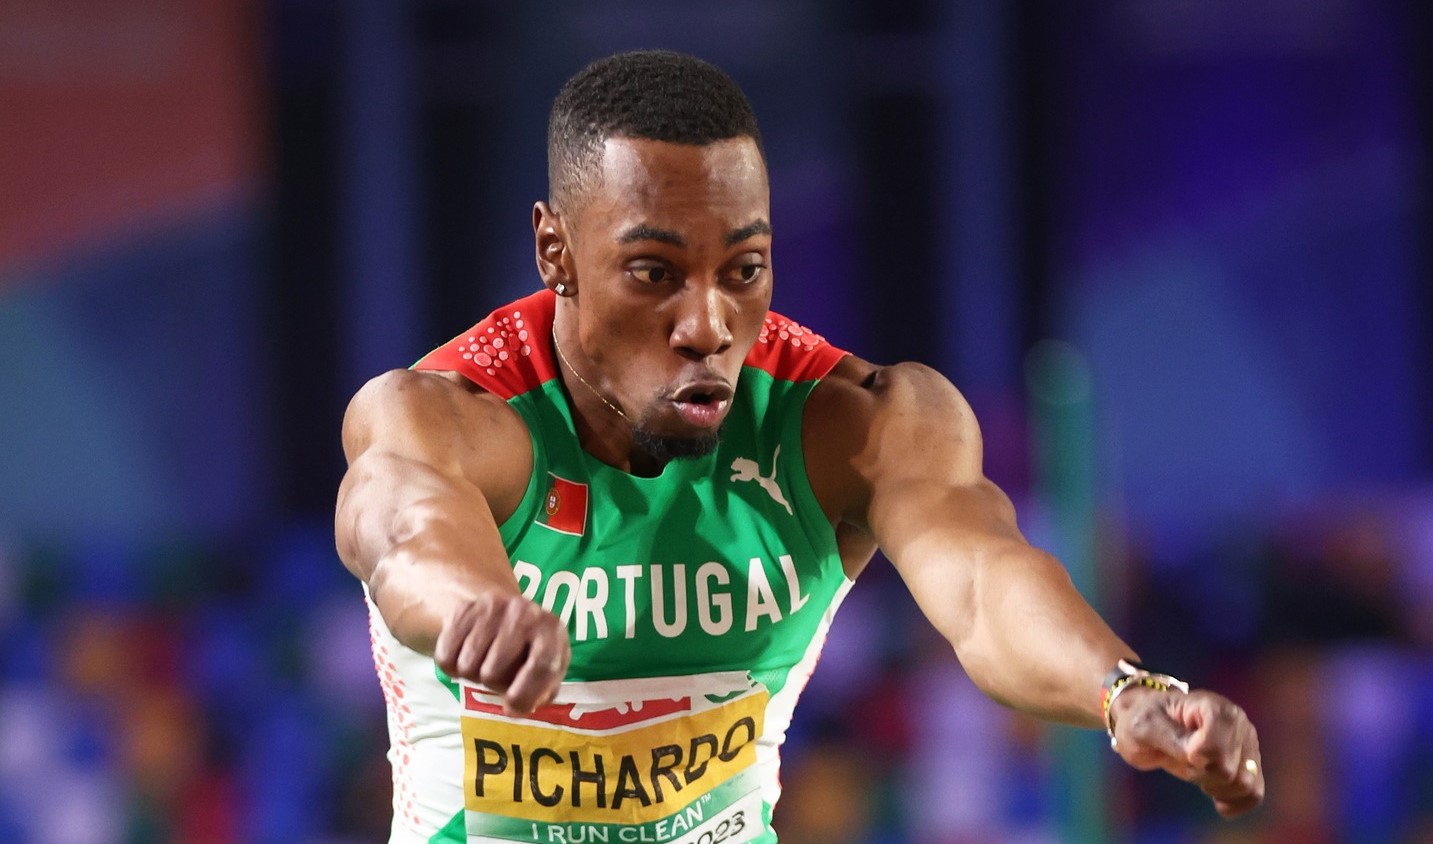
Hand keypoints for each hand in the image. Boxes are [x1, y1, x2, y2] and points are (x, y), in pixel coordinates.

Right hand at [433, 593, 570, 714]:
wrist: (506, 612)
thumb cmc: (532, 651)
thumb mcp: (550, 668)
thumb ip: (542, 692)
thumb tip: (515, 706)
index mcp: (551, 630)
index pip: (541, 667)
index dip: (525, 695)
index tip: (511, 707)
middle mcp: (524, 613)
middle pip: (494, 672)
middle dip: (494, 684)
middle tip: (500, 674)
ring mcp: (492, 608)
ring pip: (468, 666)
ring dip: (473, 674)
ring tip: (486, 661)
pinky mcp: (464, 609)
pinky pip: (446, 657)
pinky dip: (453, 666)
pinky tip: (467, 653)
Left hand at [1111, 686, 1264, 817]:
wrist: (1152, 724)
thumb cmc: (1144, 721)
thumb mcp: (1145, 726)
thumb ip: (1172, 737)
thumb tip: (1201, 756)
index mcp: (1213, 707)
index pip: (1218, 746)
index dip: (1199, 758)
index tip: (1185, 753)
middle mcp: (1239, 723)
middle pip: (1230, 770)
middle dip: (1202, 774)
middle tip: (1185, 761)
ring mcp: (1248, 744)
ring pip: (1246, 784)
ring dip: (1218, 788)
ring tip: (1199, 774)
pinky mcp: (1250, 764)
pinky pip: (1254, 794)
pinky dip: (1235, 802)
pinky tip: (1216, 797)